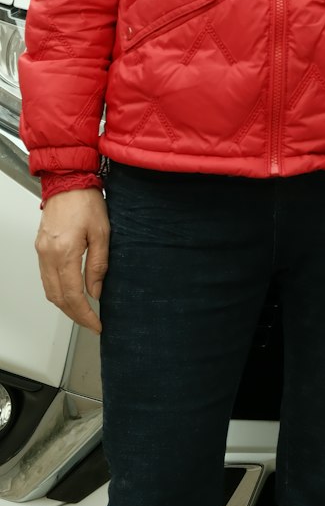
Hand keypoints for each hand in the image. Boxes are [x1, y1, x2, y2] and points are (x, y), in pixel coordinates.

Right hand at [35, 188, 108, 333]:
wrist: (68, 181)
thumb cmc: (86, 201)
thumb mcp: (103, 233)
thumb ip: (99, 265)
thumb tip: (96, 291)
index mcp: (65, 252)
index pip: (72, 295)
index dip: (84, 314)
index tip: (96, 324)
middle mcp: (48, 255)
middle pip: (57, 298)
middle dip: (74, 314)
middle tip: (91, 323)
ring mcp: (42, 252)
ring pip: (49, 290)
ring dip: (65, 305)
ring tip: (83, 312)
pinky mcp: (40, 248)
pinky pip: (46, 278)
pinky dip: (57, 291)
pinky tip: (70, 293)